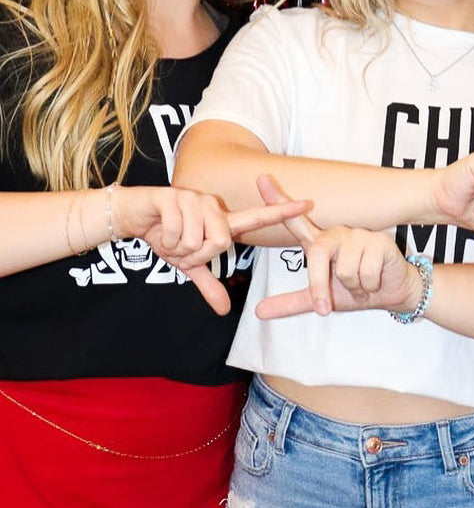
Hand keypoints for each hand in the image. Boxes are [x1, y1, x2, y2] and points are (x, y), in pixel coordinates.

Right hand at [114, 184, 310, 315]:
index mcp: (221, 221)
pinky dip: (166, 239)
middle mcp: (212, 206)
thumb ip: (208, 284)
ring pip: (197, 238)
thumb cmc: (164, 236)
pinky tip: (159, 229)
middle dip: (197, 254)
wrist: (131, 216)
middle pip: (221, 242)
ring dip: (178, 247)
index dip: (282, 212)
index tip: (308, 203)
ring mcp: (193, 199)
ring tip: (169, 237)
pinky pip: (177, 230)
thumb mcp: (187, 265)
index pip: (257, 217)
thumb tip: (224, 310)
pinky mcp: (173, 197)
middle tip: (182, 248)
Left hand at [253, 177, 421, 319]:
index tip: (261, 178)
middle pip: (317, 254)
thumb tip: (258, 311)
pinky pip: (365, 271)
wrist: (391, 294)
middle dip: (319, 286)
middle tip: (325, 308)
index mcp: (320, 243)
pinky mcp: (379, 242)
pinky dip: (369, 286)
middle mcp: (337, 234)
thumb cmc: (356, 290)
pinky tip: (376, 280)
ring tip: (362, 284)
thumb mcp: (320, 300)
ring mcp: (359, 235)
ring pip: (345, 269)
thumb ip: (290, 303)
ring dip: (354, 287)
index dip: (278, 200)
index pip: (296, 221)